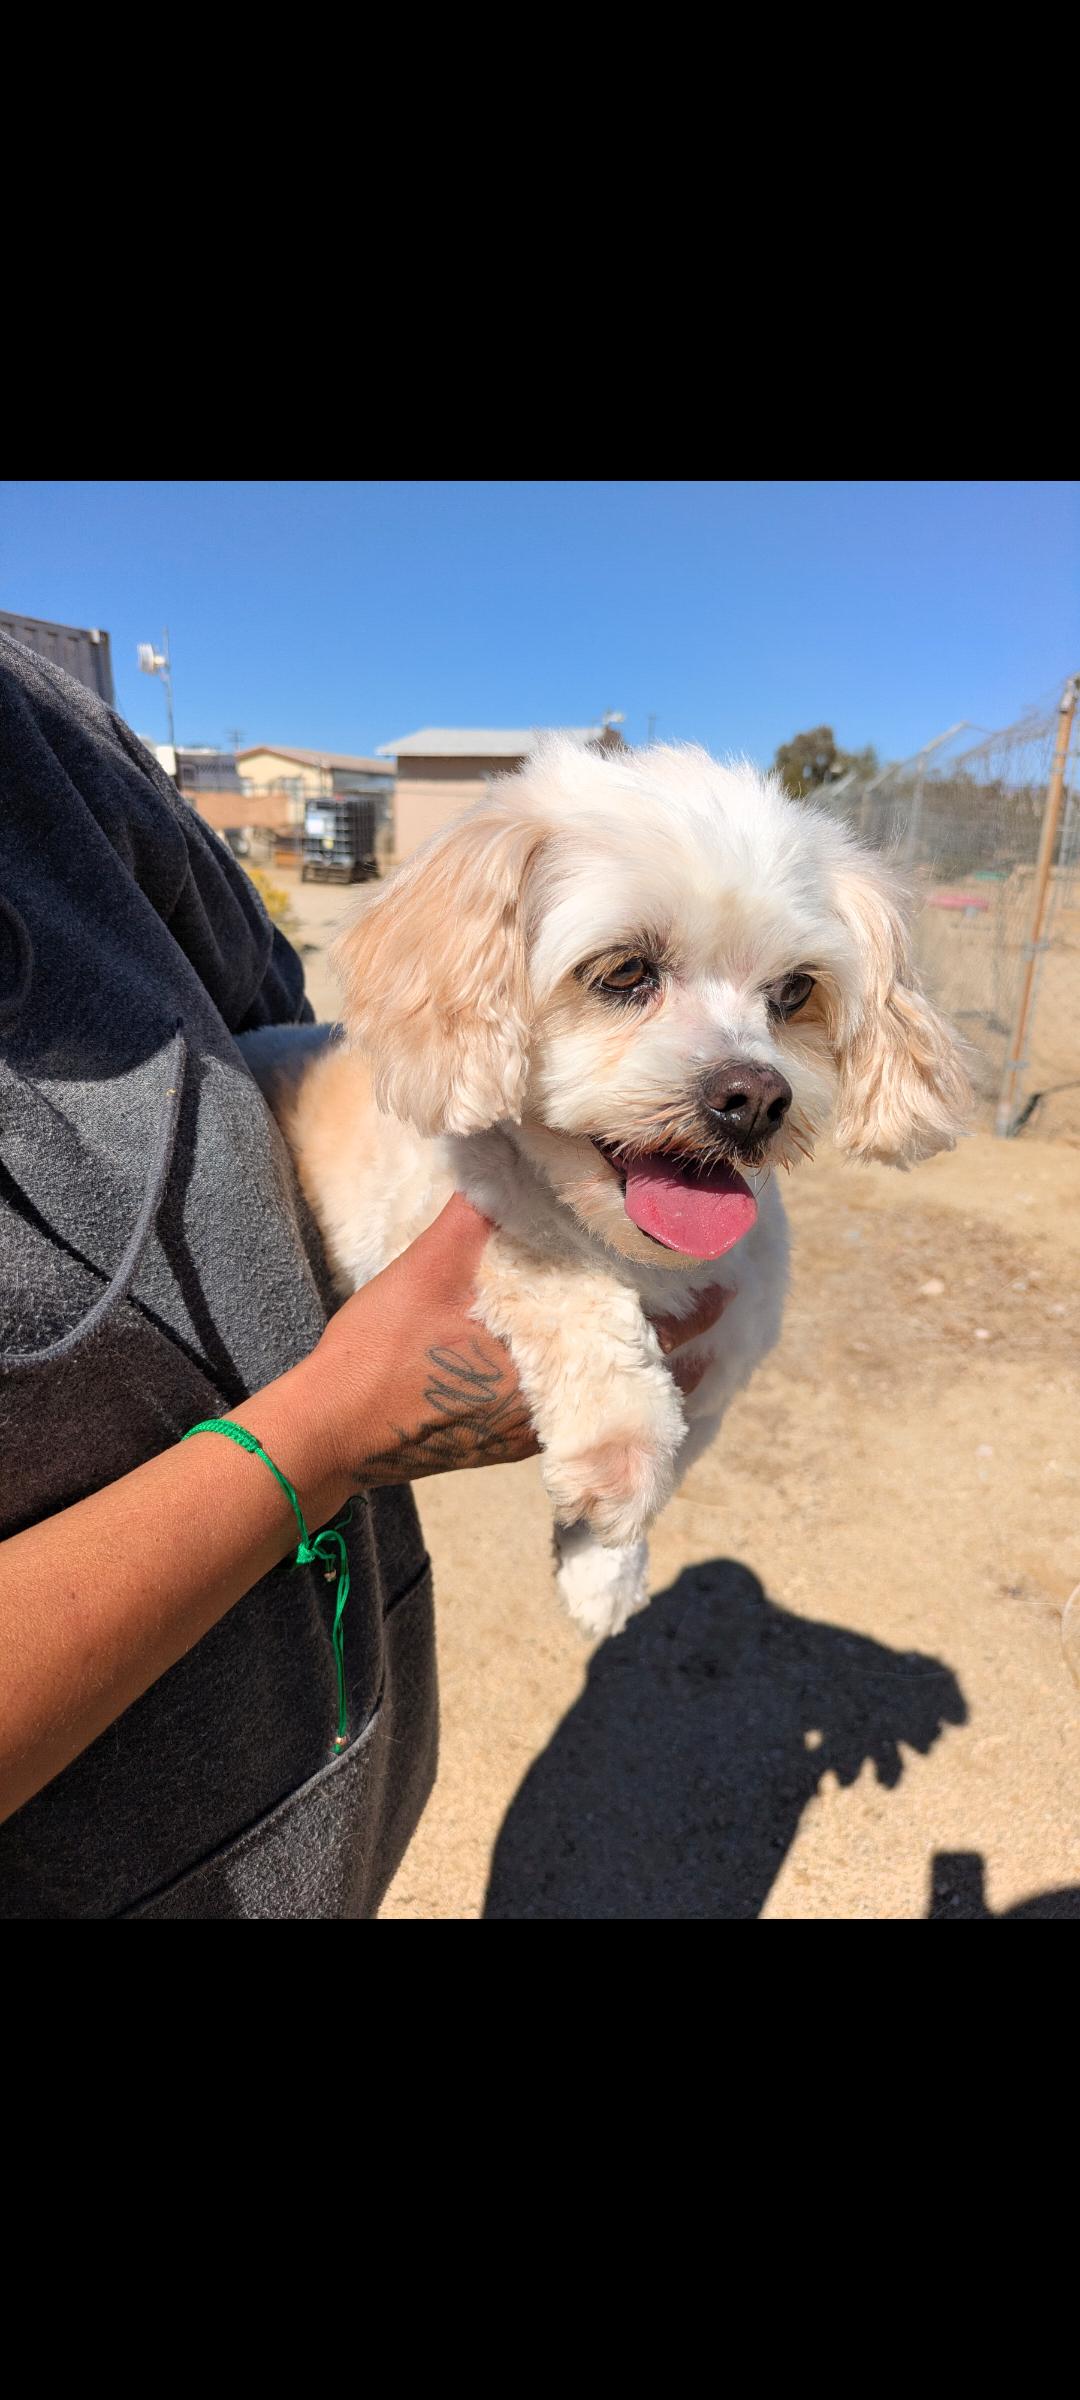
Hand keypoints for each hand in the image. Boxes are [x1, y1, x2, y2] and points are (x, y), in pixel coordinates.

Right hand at [314, 1198, 731, 1486]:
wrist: (334, 1434)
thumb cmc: (384, 1350)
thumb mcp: (432, 1265)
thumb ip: (479, 1209)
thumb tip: (503, 1144)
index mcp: (554, 1362)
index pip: (658, 1341)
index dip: (697, 1310)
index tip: (724, 1274)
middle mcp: (558, 1406)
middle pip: (650, 1376)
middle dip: (680, 1335)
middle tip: (708, 1290)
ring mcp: (535, 1430)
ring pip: (616, 1397)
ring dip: (643, 1361)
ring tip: (666, 1316)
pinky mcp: (511, 1440)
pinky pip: (579, 1408)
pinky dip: (599, 1379)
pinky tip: (592, 1348)